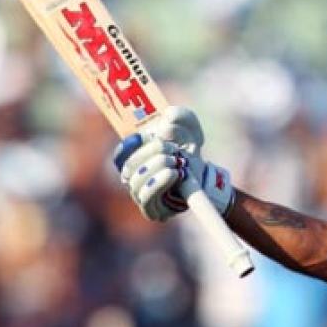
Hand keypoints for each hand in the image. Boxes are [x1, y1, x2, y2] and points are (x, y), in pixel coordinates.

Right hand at [111, 107, 234, 221]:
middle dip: (152, 153)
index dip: (131, 144)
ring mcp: (140, 195)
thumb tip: (166, 119)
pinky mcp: (151, 210)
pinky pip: (145, 198)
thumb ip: (180, 116)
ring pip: (136, 181)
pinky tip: (174, 174)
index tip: (148, 135)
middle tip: (172, 149)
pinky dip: (159, 183)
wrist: (205, 175)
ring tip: (177, 162)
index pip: (121, 153)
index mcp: (135, 156)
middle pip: (129, 165)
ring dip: (158, 166)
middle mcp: (134, 176)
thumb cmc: (189, 150)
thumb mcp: (189, 128)